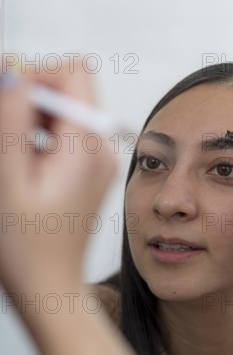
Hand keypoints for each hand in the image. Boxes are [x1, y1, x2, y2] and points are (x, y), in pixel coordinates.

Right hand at [0, 63, 117, 294]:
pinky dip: (39, 138)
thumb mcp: (8, 177)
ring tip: (12, 155)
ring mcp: (98, 161)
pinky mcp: (89, 172)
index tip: (6, 100)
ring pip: (66, 111)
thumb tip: (12, 68)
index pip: (73, 71)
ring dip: (31, 118)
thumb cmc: (25, 246)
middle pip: (71, 88)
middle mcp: (101, 149)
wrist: (48, 286)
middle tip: (4, 131)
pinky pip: (66, 136)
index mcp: (86, 146)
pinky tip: (22, 166)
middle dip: (30, 95)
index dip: (34, 74)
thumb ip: (11, 118)